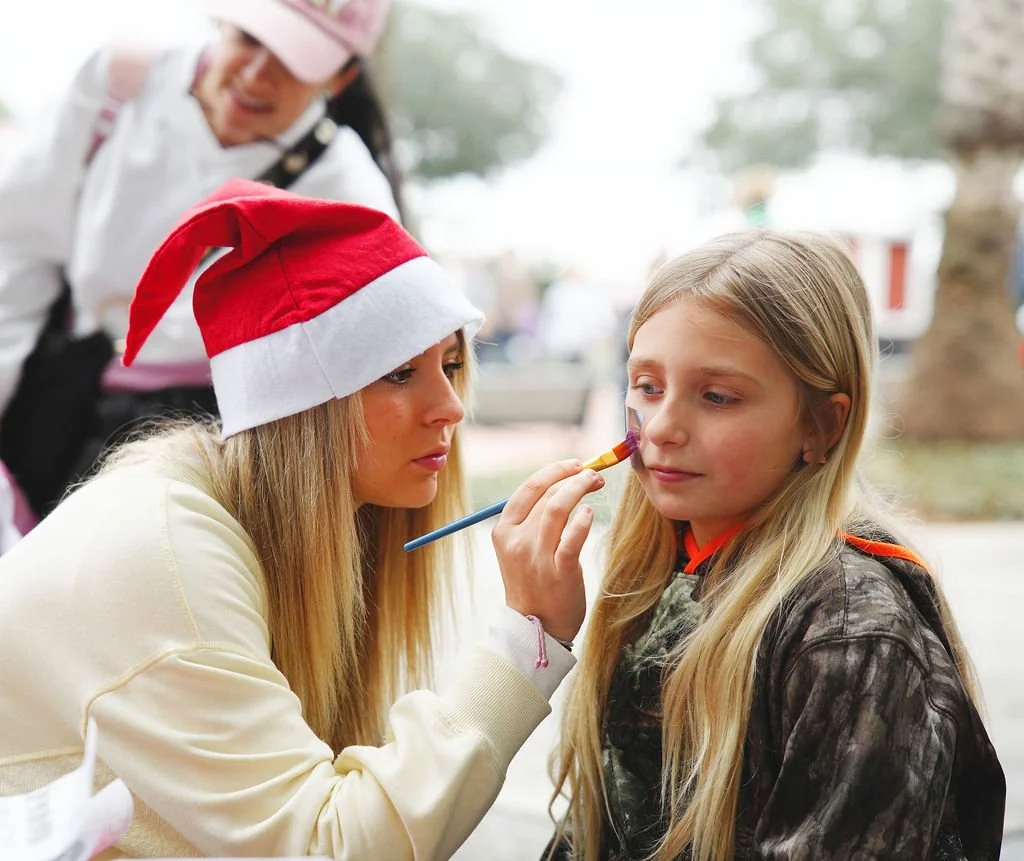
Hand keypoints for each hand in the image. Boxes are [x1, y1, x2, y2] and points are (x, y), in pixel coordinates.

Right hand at [491, 459, 603, 642]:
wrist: (534, 627)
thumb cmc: (534, 583)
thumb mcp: (520, 548)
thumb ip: (534, 519)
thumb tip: (563, 484)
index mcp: (504, 531)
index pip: (528, 488)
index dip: (554, 471)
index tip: (574, 465)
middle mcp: (517, 541)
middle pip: (547, 494)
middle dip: (574, 478)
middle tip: (594, 475)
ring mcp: (536, 557)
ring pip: (558, 508)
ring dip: (580, 488)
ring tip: (596, 483)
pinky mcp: (559, 572)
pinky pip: (572, 538)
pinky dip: (583, 519)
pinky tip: (590, 513)